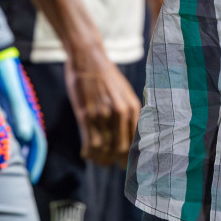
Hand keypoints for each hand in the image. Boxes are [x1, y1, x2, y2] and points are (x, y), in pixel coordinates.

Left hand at [0, 47, 47, 182]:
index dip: (35, 163)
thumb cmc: (4, 73)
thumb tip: (25, 137)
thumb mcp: (13, 92)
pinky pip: (3, 130)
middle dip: (23, 162)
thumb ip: (20, 112)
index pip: (38, 145)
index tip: (31, 180)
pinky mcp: (1, 109)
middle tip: (15, 178)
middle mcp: (22, 117)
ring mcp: (12, 113)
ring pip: (15, 139)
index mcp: (28, 116)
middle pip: (27, 145)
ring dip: (10, 154)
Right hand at [64, 43, 139, 166]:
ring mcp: (102, 113)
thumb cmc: (106, 75)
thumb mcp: (125, 92)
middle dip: (115, 161)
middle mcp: (119, 113)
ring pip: (103, 148)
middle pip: (120, 149)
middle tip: (109, 163)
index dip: (131, 157)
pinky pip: (89, 141)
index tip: (126, 164)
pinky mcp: (85, 113)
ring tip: (97, 160)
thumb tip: (132, 136)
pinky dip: (88, 152)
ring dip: (99, 158)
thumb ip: (129, 113)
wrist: (87, 56)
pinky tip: (86, 153)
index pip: (135, 142)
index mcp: (133, 108)